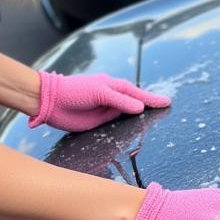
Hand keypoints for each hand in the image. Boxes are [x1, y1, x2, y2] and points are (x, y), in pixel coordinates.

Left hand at [29, 71, 170, 131]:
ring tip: (156, 121)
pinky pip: (117, 126)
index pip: (139, 94)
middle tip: (166, 110)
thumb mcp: (100, 92)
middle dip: (150, 107)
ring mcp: (107, 111)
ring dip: (140, 118)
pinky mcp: (100, 123)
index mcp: (115, 87)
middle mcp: (114, 99)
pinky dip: (127, 128)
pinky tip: (135, 132)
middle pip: (136, 105)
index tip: (167, 102)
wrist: (51, 102)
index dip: (153, 99)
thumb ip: (120, 101)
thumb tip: (141, 107)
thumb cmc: (75, 91)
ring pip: (128, 116)